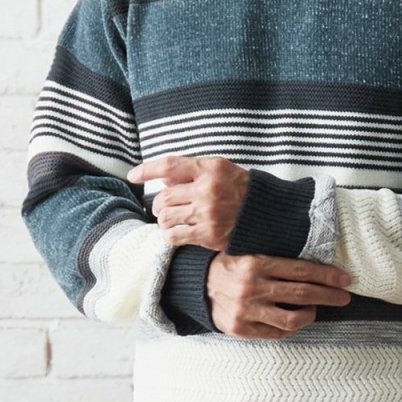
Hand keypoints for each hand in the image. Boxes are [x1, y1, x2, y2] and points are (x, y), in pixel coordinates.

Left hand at [127, 154, 249, 249]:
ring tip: (172, 219)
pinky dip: (170, 234)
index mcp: (209, 169)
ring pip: (165, 217)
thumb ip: (192, 173)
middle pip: (163, 197)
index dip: (147, 170)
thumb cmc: (241, 190)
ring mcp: (207, 214)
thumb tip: (162, 181)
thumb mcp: (220, 171)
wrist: (269, 214)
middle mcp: (207, 190)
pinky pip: (174, 236)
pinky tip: (176, 232)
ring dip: (163, 219)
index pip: (169, 166)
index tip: (133, 175)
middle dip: (158, 204)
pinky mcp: (208, 235)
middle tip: (163, 207)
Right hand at [205, 253, 353, 337]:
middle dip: (329, 296)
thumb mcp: (249, 253)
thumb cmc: (230, 267)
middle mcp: (252, 287)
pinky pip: (276, 333)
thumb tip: (316, 265)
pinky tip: (296, 320)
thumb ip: (276, 259)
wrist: (197, 286)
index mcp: (256, 263)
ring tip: (315, 310)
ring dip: (310, 315)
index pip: (301, 270)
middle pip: (302, 294)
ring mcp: (246, 311)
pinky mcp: (241, 329)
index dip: (328, 276)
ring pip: (292, 319)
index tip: (345, 279)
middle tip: (344, 297)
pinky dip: (290, 328)